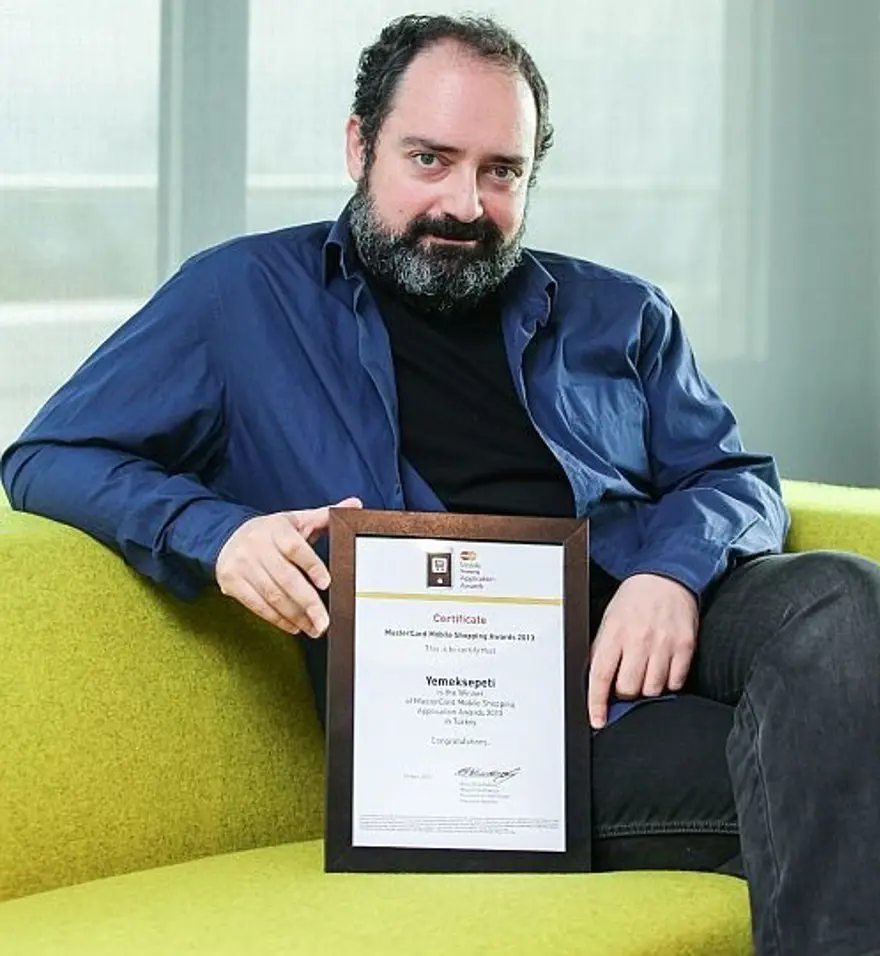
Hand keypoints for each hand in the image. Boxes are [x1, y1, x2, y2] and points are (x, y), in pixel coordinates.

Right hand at [215, 497, 362, 636]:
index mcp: (276, 528)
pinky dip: (277, 619)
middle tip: (325, 621)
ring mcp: (242, 565)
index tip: (327, 583)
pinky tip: (294, 626)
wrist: (227, 536)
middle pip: (285, 578)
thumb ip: (325, 516)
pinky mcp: (231, 582)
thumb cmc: (272, 532)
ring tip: (315, 628)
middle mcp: (257, 546)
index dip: (311, 565)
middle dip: (308, 602)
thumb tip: (356, 504)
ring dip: (295, 616)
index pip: (295, 548)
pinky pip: (257, 605)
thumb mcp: (296, 521)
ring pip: (272, 595)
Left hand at [587, 573, 697, 728]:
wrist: (666, 577)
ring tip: (645, 673)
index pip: (601, 675)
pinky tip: (663, 670)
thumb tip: (596, 683)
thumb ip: (603, 650)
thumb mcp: (609, 620)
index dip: (597, 703)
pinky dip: (668, 683)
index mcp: (614, 632)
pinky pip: (676, 682)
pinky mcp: (685, 646)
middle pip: (629, 689)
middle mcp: (639, 639)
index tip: (597, 720)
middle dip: (625, 693)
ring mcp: (664, 643)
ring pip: (653, 689)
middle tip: (626, 682)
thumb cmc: (634, 600)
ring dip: (647, 689)